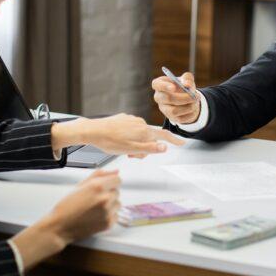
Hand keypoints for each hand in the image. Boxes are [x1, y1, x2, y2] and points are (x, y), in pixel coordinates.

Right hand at [11, 169, 122, 267]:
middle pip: (117, 191)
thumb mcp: (80, 185)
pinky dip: (109, 215)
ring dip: (110, 205)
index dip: (110, 183)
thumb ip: (99, 175)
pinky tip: (97, 216)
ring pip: (118, 203)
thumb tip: (116, 171)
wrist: (60, 226)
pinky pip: (116, 215)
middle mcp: (105, 198)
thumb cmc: (67, 206)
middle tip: (94, 199)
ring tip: (95, 208)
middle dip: (108, 194)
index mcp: (98, 186)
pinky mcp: (108, 223)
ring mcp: (108, 212)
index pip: (117, 180)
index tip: (104, 187)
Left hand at [54, 113, 183, 157]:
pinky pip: (132, 130)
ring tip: (123, 149)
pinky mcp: (124, 119)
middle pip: (150, 138)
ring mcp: (132, 120)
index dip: (173, 140)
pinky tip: (119, 140)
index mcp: (144, 131)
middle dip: (144, 148)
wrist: (93, 130)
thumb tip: (164, 147)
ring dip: (136, 144)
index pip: (163, 136)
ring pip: (140, 135)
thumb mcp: (131, 150)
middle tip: (131, 155)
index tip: (182, 143)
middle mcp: (140, 123)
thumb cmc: (110, 142)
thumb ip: (149, 148)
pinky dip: (129, 137)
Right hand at [151, 72, 199, 124]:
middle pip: (166, 98)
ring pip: (174, 110)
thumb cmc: (184, 85)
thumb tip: (187, 85)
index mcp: (160, 84)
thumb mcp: (187, 79)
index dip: (164, 86)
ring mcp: (164, 108)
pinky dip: (190, 113)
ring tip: (195, 101)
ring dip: (188, 106)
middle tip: (194, 96)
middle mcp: (159, 97)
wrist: (188, 98)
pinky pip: (180, 118)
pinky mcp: (171, 118)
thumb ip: (187, 78)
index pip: (156, 84)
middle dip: (182, 98)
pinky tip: (193, 107)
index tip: (174, 87)